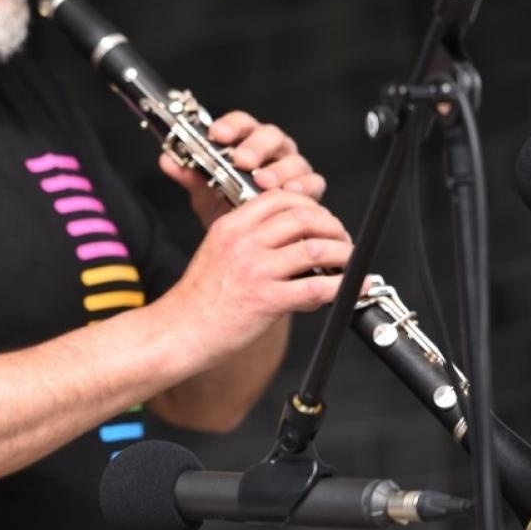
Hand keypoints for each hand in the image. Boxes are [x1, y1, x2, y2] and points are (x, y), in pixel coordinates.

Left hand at [160, 110, 326, 226]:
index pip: (242, 124)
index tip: (217, 134)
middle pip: (270, 136)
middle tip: (242, 160)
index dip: (231, 125)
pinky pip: (313, 182)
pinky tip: (291, 193)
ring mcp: (293, 168)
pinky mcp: (309, 189)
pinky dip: (303, 186)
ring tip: (263, 181)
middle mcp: (272, 151)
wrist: (246, 242)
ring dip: (278, 169)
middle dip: (256, 147)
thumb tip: (167, 159)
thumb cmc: (227, 208)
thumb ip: (188, 175)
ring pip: (292, 159)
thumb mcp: (204, 193)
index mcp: (246, 143)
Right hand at [161, 189, 351, 363]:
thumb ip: (249, 238)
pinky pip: (317, 287)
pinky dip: (344, 287)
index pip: (280, 198)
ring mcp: (256, 271)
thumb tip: (292, 238)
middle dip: (333, 226)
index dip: (310, 205)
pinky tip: (352, 288)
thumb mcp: (217, 252)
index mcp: (231, 226)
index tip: (321, 218)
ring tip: (350, 263)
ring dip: (344, 254)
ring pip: (317, 249)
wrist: (178, 332)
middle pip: (304, 218)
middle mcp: (244, 243)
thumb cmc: (198, 299)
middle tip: (341, 240)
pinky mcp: (267, 300)